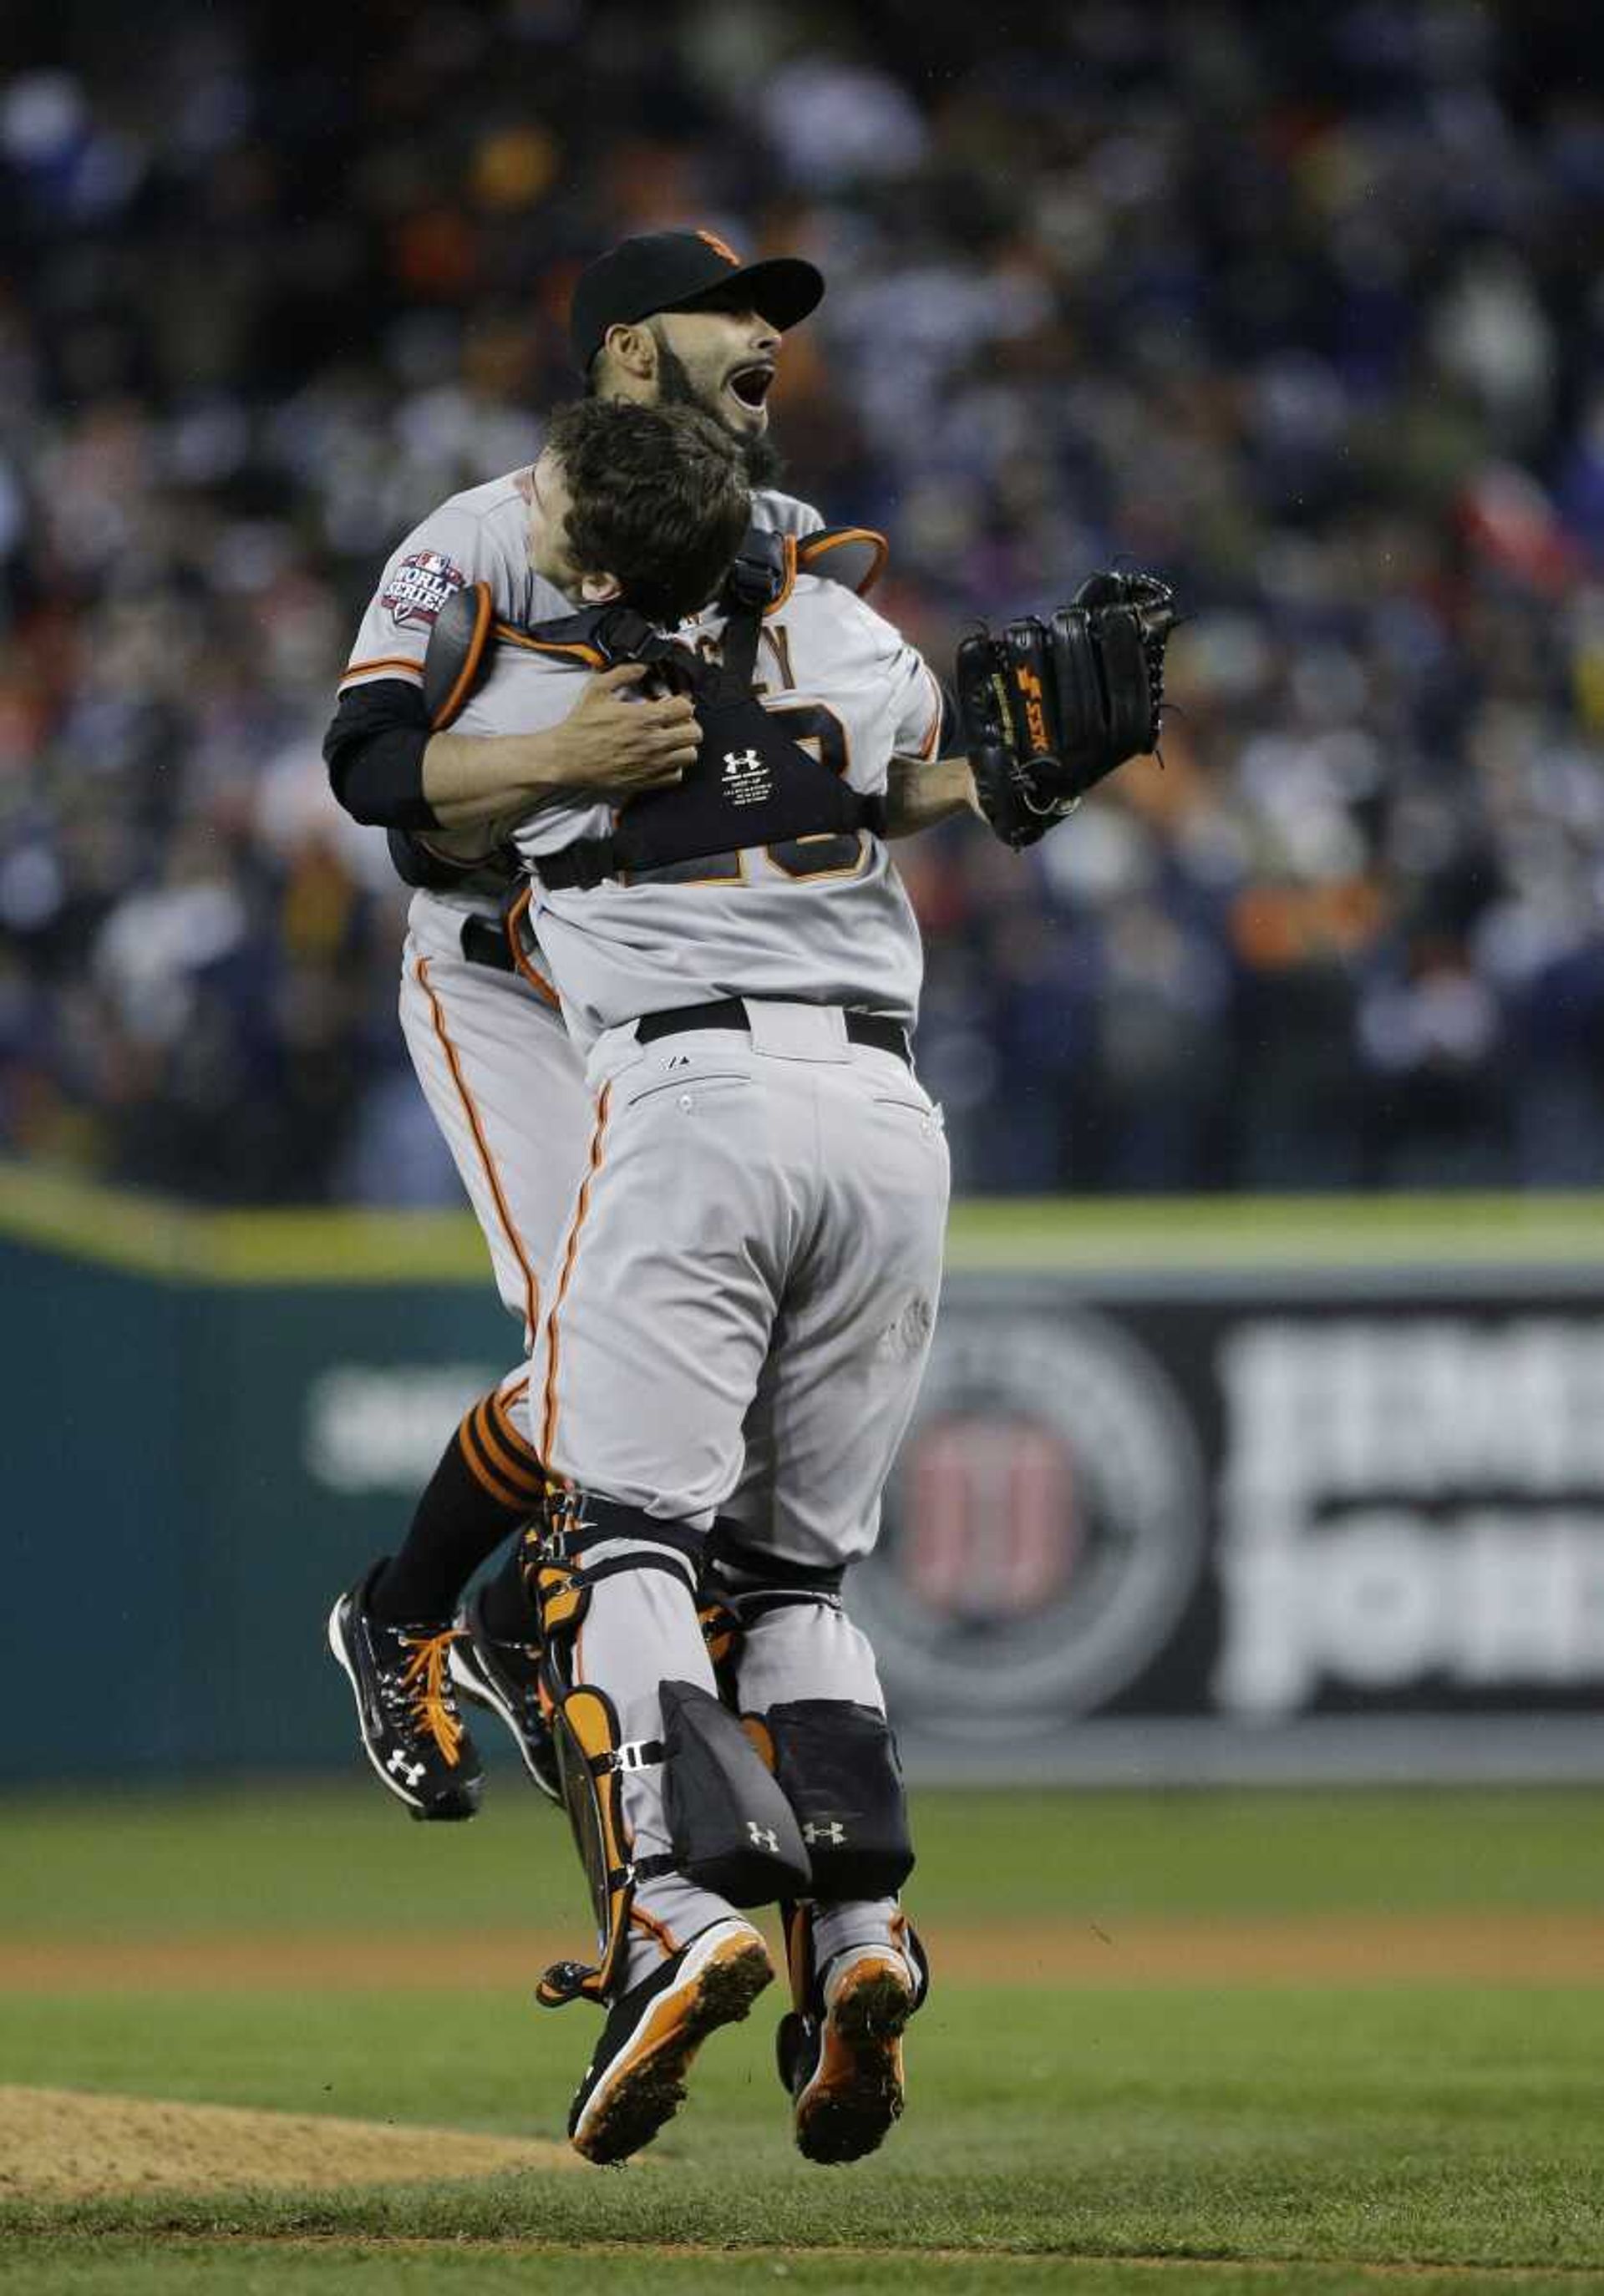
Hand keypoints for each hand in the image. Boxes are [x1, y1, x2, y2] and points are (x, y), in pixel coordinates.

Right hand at [554, 664, 699, 794]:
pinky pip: (676, 776)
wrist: (567, 758)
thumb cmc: (581, 726)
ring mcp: (651, 764)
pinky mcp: (646, 780)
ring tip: (670, 741)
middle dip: (688, 724)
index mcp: (643, 717)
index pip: (685, 708)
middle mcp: (652, 742)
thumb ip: (623, 673)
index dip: (682, 704)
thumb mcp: (597, 689)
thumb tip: (643, 666)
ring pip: (689, 755)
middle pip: (694, 733)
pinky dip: (673, 767)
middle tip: (675, 723)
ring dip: (683, 746)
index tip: (672, 705)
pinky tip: (661, 759)